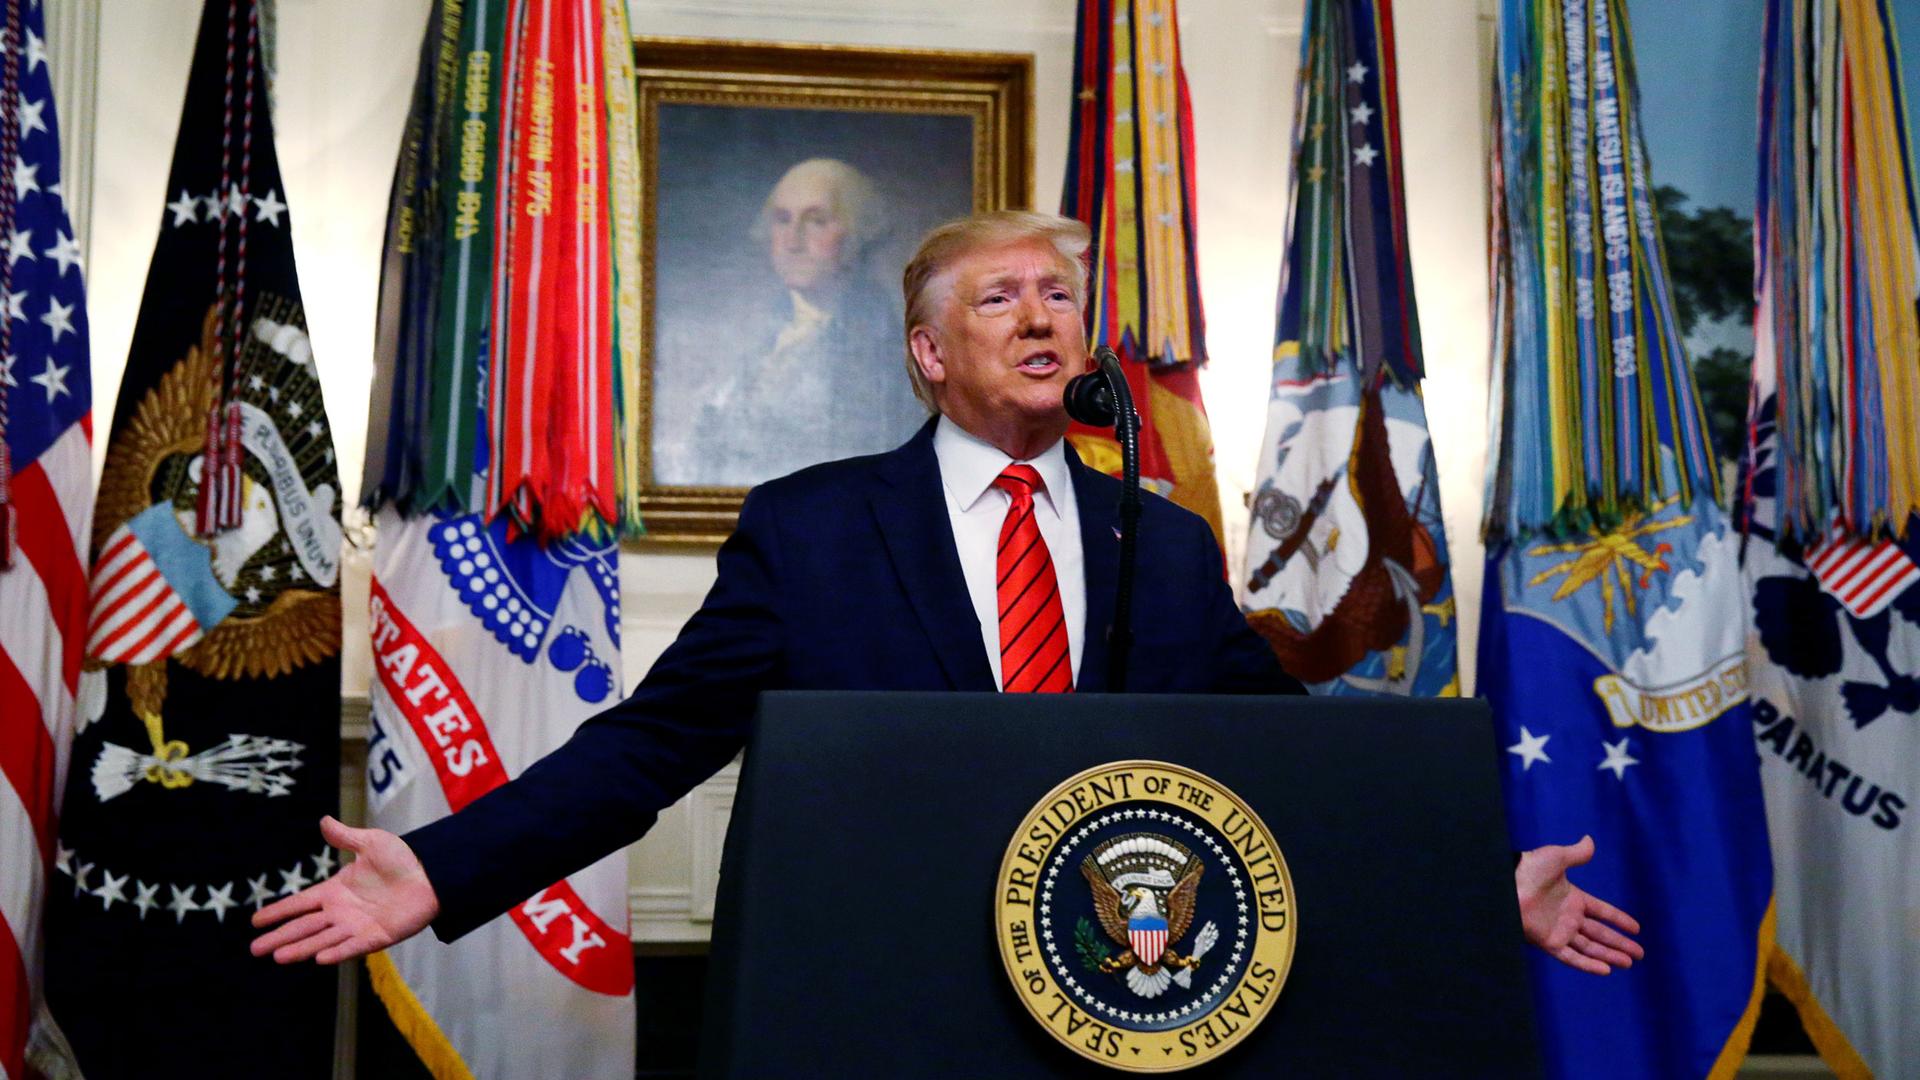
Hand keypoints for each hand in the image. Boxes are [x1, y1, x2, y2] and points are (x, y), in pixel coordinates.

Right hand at [250, 816, 439, 964]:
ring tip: (277, 956)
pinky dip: (336, 952)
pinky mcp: (376, 937)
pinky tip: (318, 958)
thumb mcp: (371, 843)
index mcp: (336, 890)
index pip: (300, 903)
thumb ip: (345, 837)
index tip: (255, 921)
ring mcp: (357, 926)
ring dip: (301, 948)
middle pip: (304, 926)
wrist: (432, 874)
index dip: (279, 911)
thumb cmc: (402, 860)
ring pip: (322, 939)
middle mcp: (341, 911)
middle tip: (255, 949)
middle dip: (280, 936)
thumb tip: (323, 820)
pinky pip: (352, 947)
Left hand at [1515, 835, 1643, 975]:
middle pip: (1600, 933)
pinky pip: (1571, 957)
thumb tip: (1589, 840)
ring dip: (1609, 955)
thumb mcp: (1557, 857)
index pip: (1602, 911)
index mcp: (1573, 898)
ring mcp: (1559, 931)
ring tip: (1629, 963)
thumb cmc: (1529, 868)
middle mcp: (1568, 917)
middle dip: (1620, 944)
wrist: (1508, 883)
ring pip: (1590, 947)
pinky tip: (1606, 970)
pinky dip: (1588, 964)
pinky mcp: (1548, 942)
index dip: (1619, 919)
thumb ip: (1576, 853)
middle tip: (1639, 954)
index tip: (1637, 929)